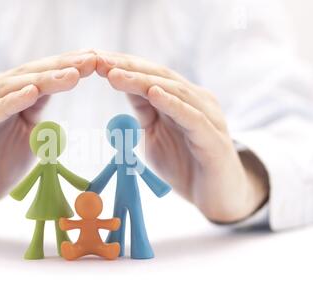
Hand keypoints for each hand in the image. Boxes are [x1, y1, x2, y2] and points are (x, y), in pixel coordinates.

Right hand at [0, 50, 96, 222]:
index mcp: (2, 94)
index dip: (65, 65)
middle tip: (90, 60)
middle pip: (25, 75)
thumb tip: (62, 86)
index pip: (37, 73)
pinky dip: (10, 102)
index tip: (94, 59)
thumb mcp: (28, 134)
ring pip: (8, 89)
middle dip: (59, 66)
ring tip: (70, 74)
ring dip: (41, 80)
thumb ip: (38, 110)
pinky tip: (31, 93)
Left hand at [96, 51, 268, 222]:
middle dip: (127, 67)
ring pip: (174, 91)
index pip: (149, 75)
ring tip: (115, 74)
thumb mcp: (155, 136)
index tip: (94, 60)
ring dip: (142, 81)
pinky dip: (173, 104)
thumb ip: (144, 112)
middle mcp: (196, 101)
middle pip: (160, 76)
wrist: (218, 199)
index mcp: (181, 99)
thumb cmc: (185, 166)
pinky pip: (192, 118)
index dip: (122, 66)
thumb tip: (123, 88)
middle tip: (98, 61)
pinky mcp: (213, 139)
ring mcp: (208, 118)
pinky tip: (154, 93)